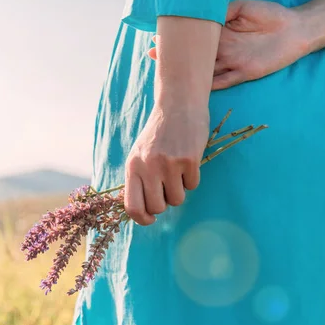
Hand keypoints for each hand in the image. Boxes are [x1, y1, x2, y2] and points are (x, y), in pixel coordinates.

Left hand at [124, 102, 208, 225]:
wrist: (178, 104)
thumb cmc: (159, 134)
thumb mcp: (139, 154)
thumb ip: (138, 179)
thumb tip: (140, 211)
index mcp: (132, 166)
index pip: (132, 206)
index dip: (142, 219)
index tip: (150, 219)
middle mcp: (148, 166)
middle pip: (157, 208)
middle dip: (164, 204)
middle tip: (167, 189)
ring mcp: (169, 163)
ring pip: (177, 200)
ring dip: (179, 190)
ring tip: (177, 170)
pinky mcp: (189, 160)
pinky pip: (193, 186)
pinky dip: (192, 178)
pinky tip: (187, 161)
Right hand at [149, 0, 308, 89]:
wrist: (295, 29)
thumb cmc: (271, 15)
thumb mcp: (243, 7)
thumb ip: (223, 11)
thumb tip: (205, 14)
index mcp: (221, 35)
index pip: (195, 41)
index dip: (177, 42)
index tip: (158, 40)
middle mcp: (223, 51)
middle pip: (195, 58)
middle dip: (175, 58)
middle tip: (152, 56)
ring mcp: (232, 63)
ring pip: (205, 71)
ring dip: (188, 74)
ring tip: (167, 73)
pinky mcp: (244, 73)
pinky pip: (223, 81)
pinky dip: (209, 85)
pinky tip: (194, 88)